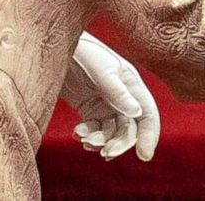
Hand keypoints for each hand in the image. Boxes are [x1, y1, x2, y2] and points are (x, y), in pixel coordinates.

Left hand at [61, 32, 159, 160]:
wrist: (55, 46)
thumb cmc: (83, 52)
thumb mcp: (102, 71)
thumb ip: (118, 93)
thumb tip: (136, 114)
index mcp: (132, 84)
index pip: (148, 114)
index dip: (149, 136)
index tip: (144, 157)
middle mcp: (122, 95)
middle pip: (129, 128)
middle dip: (119, 143)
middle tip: (105, 153)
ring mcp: (105, 102)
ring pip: (110, 131)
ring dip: (101, 141)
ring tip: (85, 140)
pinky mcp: (88, 107)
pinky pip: (94, 128)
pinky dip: (88, 135)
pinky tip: (78, 134)